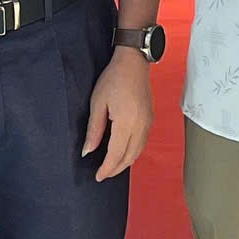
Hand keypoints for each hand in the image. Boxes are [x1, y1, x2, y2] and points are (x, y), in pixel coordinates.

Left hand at [84, 49, 152, 180]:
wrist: (133, 62)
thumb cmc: (113, 78)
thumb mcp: (97, 103)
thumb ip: (94, 129)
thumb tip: (88, 151)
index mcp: (126, 122)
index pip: (116, 154)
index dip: (106, 168)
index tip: (97, 176)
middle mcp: (140, 126)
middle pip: (129, 156)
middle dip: (116, 169)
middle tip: (103, 175)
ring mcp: (148, 123)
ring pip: (138, 152)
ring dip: (125, 163)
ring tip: (112, 167)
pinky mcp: (150, 119)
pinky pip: (142, 143)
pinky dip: (133, 153)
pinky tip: (124, 153)